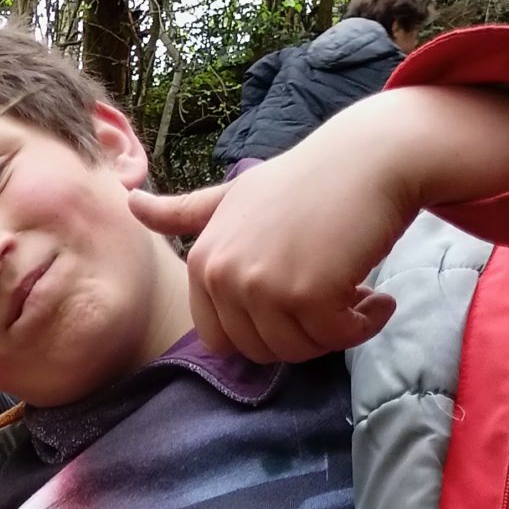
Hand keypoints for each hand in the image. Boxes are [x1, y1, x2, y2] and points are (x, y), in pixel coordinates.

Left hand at [128, 86, 508, 362]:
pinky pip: (337, 338)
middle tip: (332, 295)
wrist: (368, 157)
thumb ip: (187, 214)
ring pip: (298, 351)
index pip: (223, 340)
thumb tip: (130, 203)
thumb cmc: (305, 180)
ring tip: (353, 289)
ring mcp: (264, 285)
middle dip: (303, 334)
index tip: (297, 296)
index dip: (265, 328)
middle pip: (261, 351)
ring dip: (336, 331)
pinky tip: (378, 296)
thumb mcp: (233, 197)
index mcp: (203, 263)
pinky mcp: (308, 293)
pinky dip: (366, 324)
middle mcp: (224, 275)